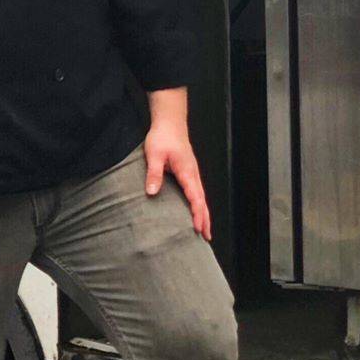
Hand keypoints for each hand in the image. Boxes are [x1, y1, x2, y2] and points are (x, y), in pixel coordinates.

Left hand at [144, 91, 210, 240]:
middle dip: (205, 219)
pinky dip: (199, 204)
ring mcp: (192, 173)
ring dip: (204, 213)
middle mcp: (193, 174)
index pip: (195, 197)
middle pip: (202, 201)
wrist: (169, 122)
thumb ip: (154, 173)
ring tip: (204, 231)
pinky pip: (196, 192)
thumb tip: (152, 192)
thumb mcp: (154, 154)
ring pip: (201, 197)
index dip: (197, 214)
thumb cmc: (162, 137)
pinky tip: (195, 211)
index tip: (198, 228)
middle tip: (207, 237)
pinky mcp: (188, 172)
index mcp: (187, 172)